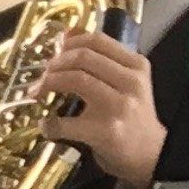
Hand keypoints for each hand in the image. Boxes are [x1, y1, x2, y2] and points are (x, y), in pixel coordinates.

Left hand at [32, 32, 164, 188]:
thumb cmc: (133, 116)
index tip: (55, 52)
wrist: (151, 154)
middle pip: (82, 58)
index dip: (69, 43)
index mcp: (136, 66)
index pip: (98, 40)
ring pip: (75, 80)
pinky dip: (48, 123)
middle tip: (42, 75)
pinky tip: (46, 125)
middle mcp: (130, 82)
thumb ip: (101, 59)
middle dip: (54, 63)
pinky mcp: (104, 131)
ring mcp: (118, 106)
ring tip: (37, 92)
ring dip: (47, 84)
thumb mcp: (126, 81)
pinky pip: (64, 122)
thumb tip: (66, 34)